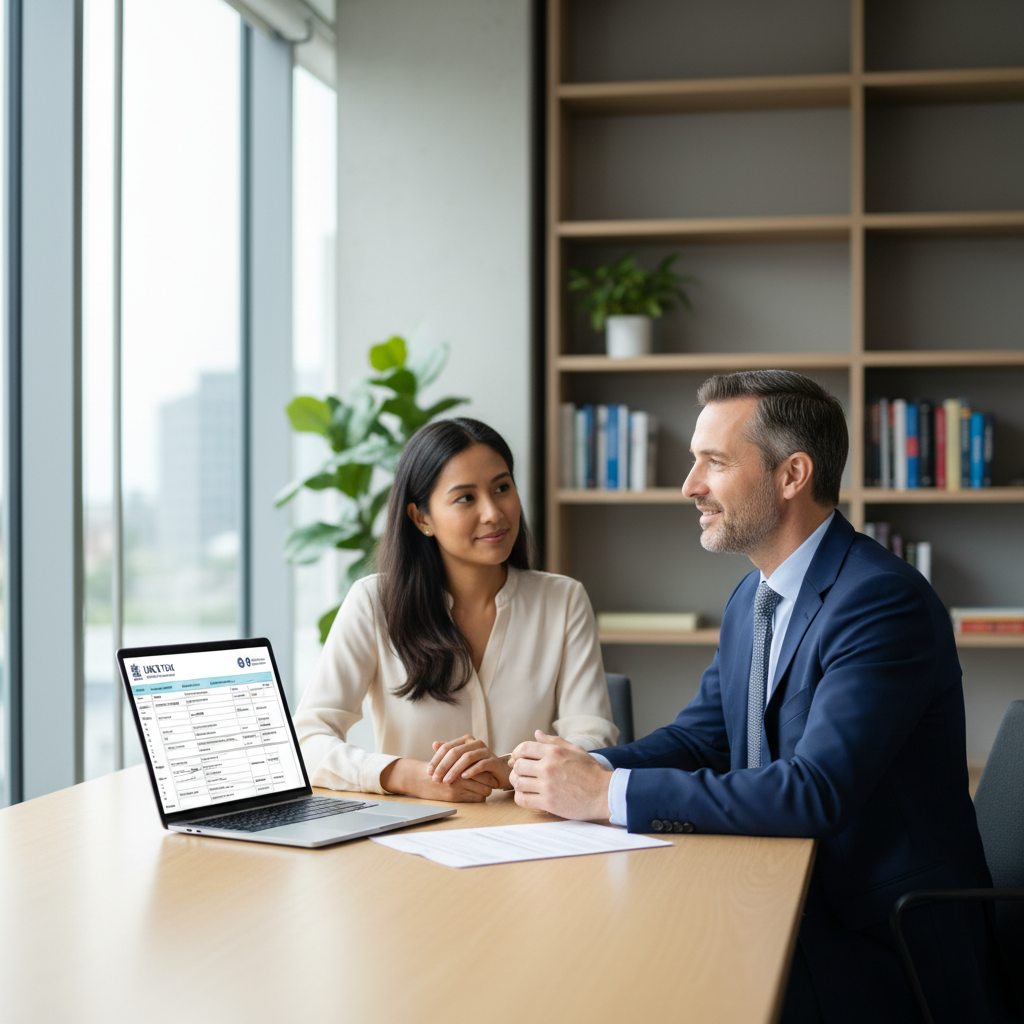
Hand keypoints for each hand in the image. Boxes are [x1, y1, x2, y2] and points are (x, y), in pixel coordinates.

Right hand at [379, 758, 493, 802]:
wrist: (419, 778)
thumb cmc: (436, 767)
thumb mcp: (448, 758)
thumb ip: (463, 757)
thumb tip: (481, 759)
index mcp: (461, 762)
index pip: (483, 768)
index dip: (489, 772)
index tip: (492, 774)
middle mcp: (461, 774)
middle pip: (486, 780)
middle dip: (490, 783)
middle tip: (492, 783)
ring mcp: (458, 786)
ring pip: (483, 791)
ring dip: (485, 791)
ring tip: (484, 790)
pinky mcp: (455, 796)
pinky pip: (475, 799)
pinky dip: (478, 798)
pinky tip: (476, 795)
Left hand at [427, 734, 509, 789]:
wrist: (498, 772)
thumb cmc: (476, 765)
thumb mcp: (461, 759)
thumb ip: (449, 751)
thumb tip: (434, 744)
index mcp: (465, 740)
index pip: (447, 747)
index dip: (436, 759)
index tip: (429, 772)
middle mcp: (475, 743)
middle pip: (455, 752)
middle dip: (443, 766)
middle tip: (436, 779)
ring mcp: (485, 751)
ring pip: (467, 757)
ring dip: (455, 770)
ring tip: (446, 781)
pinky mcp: (493, 761)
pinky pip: (481, 764)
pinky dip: (471, 771)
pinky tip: (463, 777)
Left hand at [509, 731, 611, 820]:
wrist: (605, 793)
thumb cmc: (591, 771)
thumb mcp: (575, 749)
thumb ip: (554, 741)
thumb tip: (537, 734)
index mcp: (554, 752)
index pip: (523, 748)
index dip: (517, 754)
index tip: (519, 759)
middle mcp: (548, 767)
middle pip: (518, 766)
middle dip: (517, 770)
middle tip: (522, 774)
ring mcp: (547, 786)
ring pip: (518, 783)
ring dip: (518, 784)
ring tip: (524, 785)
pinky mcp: (548, 803)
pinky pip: (523, 799)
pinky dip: (520, 798)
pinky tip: (527, 796)